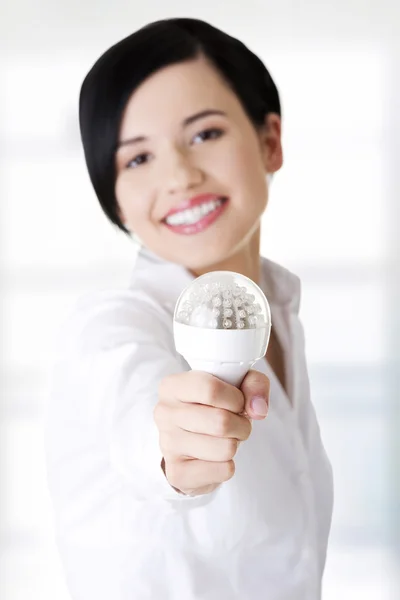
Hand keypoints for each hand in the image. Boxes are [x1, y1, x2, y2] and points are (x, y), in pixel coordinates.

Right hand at [154, 370, 269, 495]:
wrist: (193, 443)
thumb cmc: (215, 406)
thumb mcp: (236, 384)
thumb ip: (254, 384)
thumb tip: (258, 409)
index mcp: (172, 386)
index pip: (210, 389)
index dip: (236, 398)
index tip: (239, 402)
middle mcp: (164, 414)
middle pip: (221, 422)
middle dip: (242, 425)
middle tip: (237, 424)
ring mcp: (168, 445)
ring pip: (226, 448)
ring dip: (236, 444)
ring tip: (226, 439)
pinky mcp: (178, 473)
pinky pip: (224, 470)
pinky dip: (228, 464)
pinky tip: (215, 457)